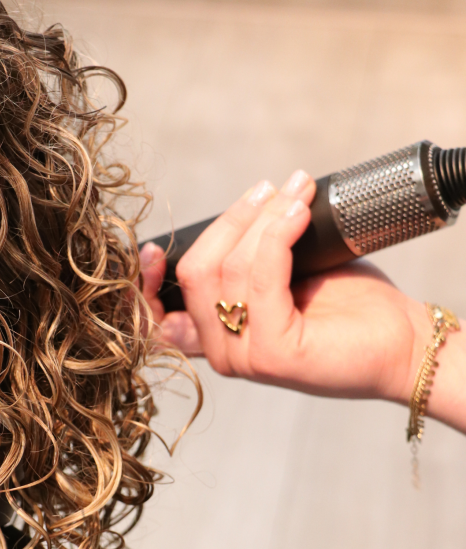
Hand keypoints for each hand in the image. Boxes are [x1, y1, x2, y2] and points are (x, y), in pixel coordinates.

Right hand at [140, 171, 434, 403]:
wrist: (402, 343)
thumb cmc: (349, 308)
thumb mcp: (285, 278)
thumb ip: (247, 264)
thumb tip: (233, 215)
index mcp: (218, 340)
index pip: (157, 314)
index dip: (146, 277)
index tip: (154, 245)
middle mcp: (224, 355)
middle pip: (194, 274)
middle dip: (232, 221)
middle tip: (273, 190)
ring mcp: (245, 359)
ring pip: (227, 270)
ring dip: (262, 218)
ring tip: (297, 192)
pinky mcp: (273, 355)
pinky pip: (260, 277)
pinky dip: (277, 234)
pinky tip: (298, 212)